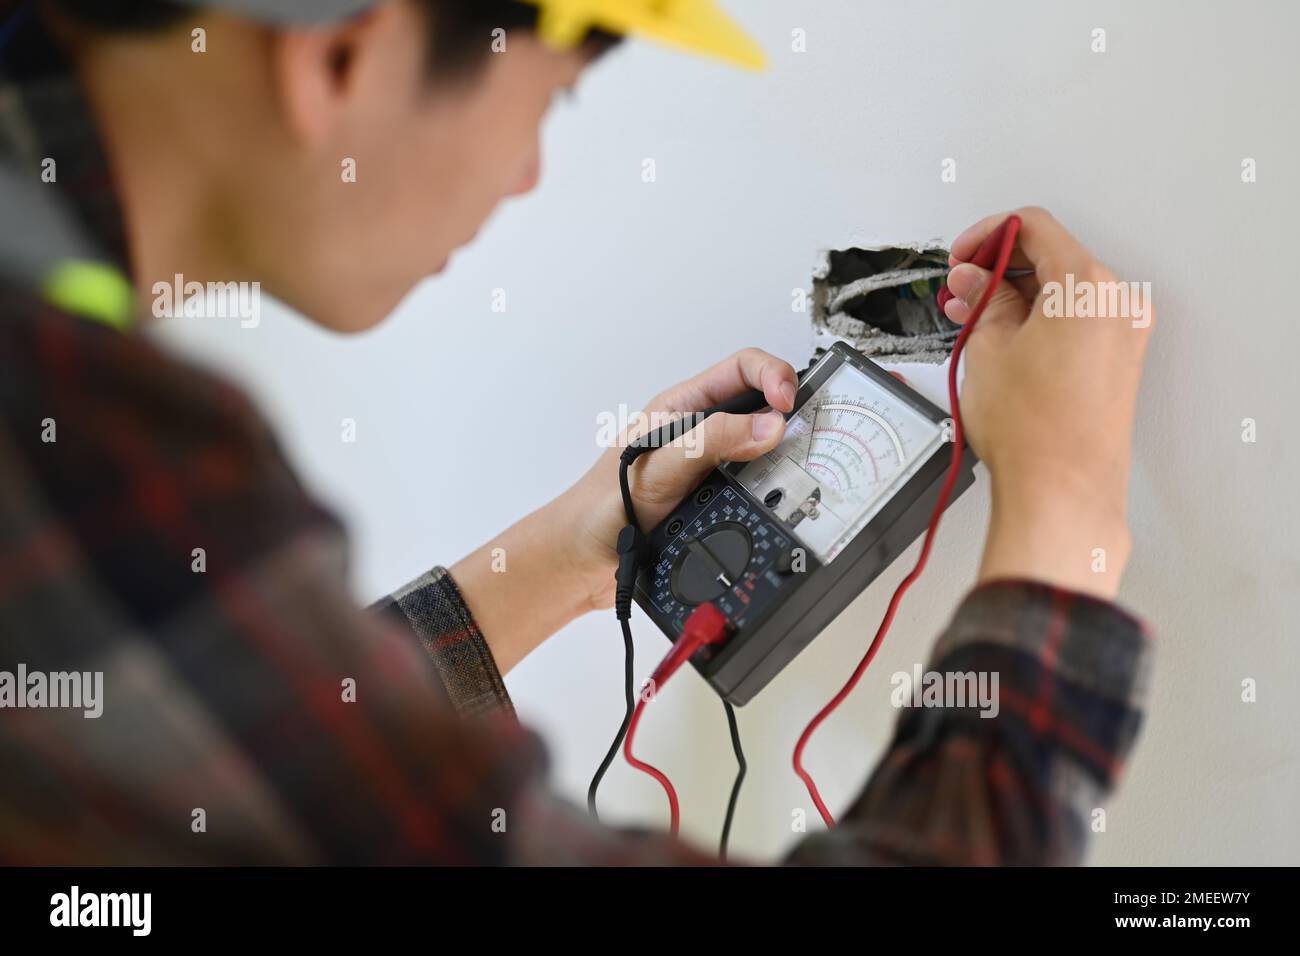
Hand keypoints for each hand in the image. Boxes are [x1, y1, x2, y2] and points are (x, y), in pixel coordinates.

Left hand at [562, 348, 798, 612]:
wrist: (585, 560)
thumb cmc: (603, 506)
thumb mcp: (663, 465)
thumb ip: (713, 440)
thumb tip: (768, 424)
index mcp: (683, 407)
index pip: (742, 368)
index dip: (774, 375)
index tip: (789, 404)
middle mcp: (700, 432)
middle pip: (760, 405)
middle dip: (787, 414)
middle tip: (806, 434)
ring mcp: (709, 466)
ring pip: (762, 448)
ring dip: (780, 454)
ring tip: (796, 465)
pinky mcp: (714, 498)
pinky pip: (755, 486)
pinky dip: (771, 490)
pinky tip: (775, 500)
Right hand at [943, 207, 1154, 598]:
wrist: (1062, 493)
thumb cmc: (1033, 432)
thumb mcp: (988, 348)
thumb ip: (982, 299)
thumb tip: (974, 280)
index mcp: (1088, 286)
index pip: (1034, 228)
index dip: (987, 236)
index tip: (962, 256)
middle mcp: (1116, 304)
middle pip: (1051, 257)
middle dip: (999, 269)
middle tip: (960, 290)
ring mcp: (1123, 335)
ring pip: (1062, 291)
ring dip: (1017, 296)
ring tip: (973, 319)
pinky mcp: (1118, 362)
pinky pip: (1076, 320)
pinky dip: (1040, 320)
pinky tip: (1004, 339)